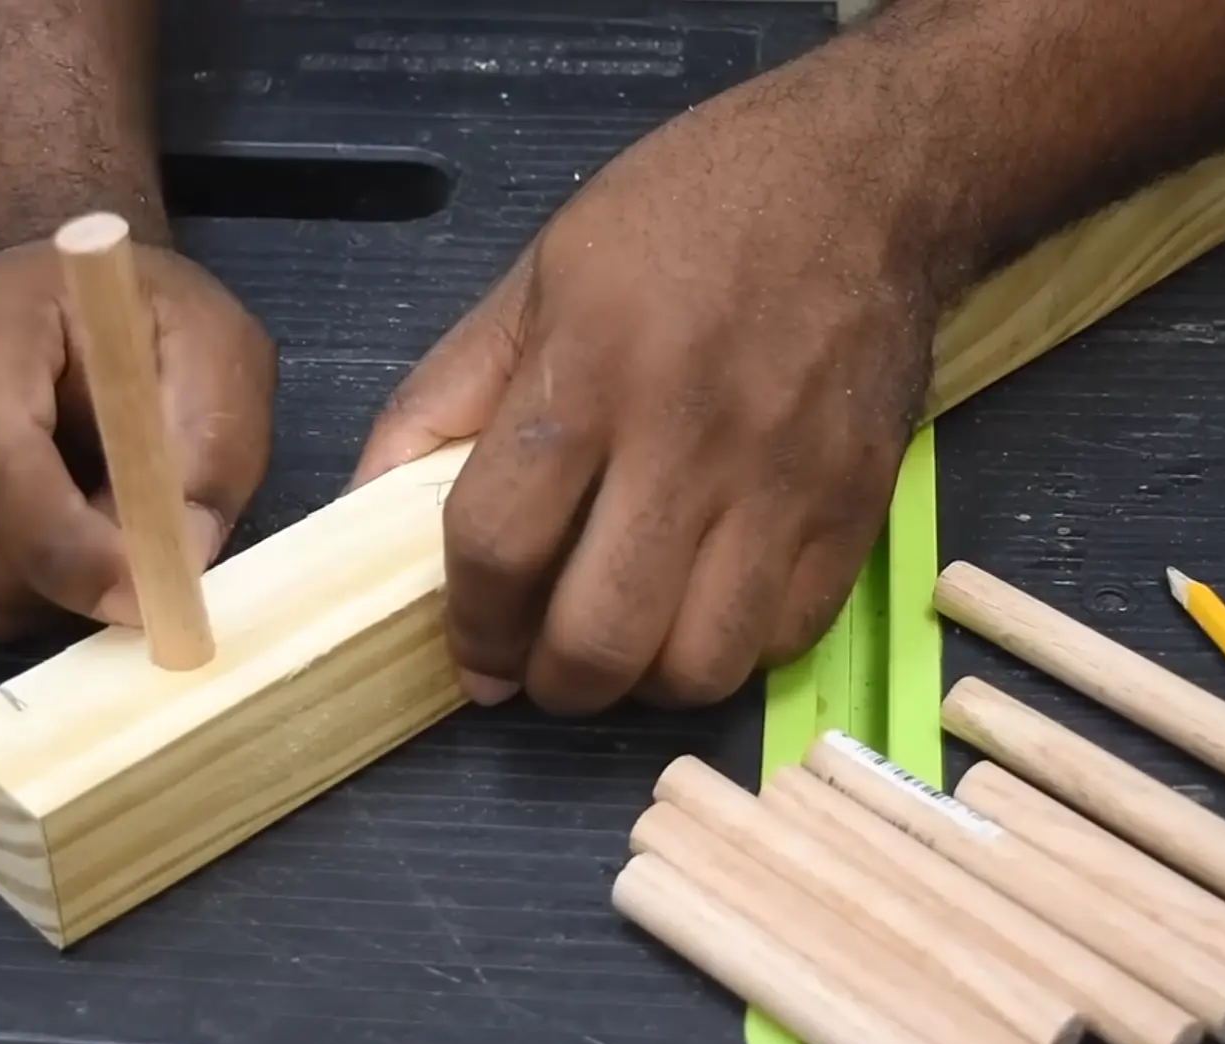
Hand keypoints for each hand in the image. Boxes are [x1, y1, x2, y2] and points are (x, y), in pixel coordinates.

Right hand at [0, 237, 274, 640]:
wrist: (56, 294)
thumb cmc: (140, 321)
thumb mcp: (216, 356)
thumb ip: (205, 449)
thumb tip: (178, 556)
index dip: (67, 549)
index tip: (141, 598)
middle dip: (66, 583)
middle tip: (138, 566)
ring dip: (35, 597)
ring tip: (88, 534)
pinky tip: (37, 543)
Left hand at [351, 73, 938, 713]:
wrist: (861, 177)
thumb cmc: (680, 216)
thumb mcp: (535, 277)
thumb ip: (443, 397)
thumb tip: (363, 504)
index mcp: (588, 372)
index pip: (498, 545)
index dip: (470, 624)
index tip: (473, 652)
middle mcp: (686, 439)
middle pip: (599, 637)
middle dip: (551, 682)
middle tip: (544, 664)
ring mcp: (782, 482)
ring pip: (698, 666)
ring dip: (645, 683)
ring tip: (629, 639)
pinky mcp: (857, 508)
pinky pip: (783, 639)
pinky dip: (733, 651)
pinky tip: (706, 604)